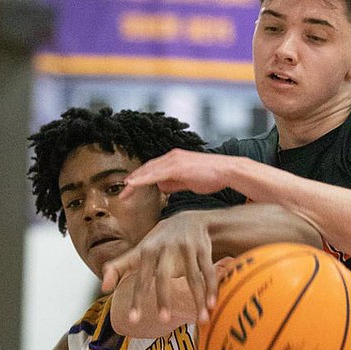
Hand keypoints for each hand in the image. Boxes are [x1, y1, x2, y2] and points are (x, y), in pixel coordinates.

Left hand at [102, 211, 217, 322]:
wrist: (190, 218)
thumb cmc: (160, 241)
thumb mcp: (140, 250)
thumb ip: (120, 266)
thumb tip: (103, 289)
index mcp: (148, 250)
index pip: (141, 278)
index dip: (137, 298)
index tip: (133, 320)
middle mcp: (166, 248)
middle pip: (163, 276)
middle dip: (163, 298)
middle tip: (163, 320)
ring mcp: (186, 247)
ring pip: (192, 277)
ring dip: (197, 299)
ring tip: (201, 320)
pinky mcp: (203, 248)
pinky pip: (207, 271)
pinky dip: (212, 288)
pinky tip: (212, 305)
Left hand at [119, 149, 233, 197]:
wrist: (228, 170)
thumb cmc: (212, 176)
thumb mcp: (188, 181)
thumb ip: (174, 183)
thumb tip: (162, 187)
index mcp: (174, 159)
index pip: (152, 168)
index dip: (140, 177)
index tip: (130, 186)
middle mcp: (172, 156)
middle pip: (147, 168)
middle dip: (134, 180)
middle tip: (122, 192)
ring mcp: (174, 160)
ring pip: (149, 170)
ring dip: (135, 180)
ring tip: (125, 190)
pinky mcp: (178, 166)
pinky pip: (156, 174)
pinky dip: (143, 179)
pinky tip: (134, 184)